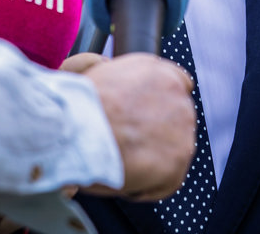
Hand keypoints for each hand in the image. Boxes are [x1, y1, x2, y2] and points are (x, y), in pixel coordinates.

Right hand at [81, 53, 195, 200]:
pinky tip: (125, 178)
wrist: (77, 126)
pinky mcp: (179, 159)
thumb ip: (129, 83)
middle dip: (156, 133)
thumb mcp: (106, 73)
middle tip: (126, 144)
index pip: (179, 85)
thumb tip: (126, 97)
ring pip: (174, 150)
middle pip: (176, 120)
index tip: (145, 118)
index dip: (159, 105)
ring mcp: (182, 128)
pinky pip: (169, 180)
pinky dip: (149, 186)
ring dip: (151, 160)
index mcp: (161, 72)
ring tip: (120, 161)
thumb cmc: (81, 104)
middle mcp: (177, 96)